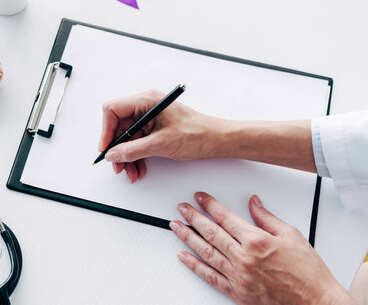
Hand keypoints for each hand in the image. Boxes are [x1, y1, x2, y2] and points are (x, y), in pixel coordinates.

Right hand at [98, 90, 223, 182]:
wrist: (217, 140)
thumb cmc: (197, 134)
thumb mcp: (161, 144)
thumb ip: (133, 150)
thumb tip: (113, 154)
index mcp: (147, 101)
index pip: (113, 110)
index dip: (106, 130)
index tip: (106, 149)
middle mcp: (146, 106)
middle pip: (118, 126)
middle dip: (117, 148)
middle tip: (118, 166)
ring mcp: (150, 117)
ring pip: (127, 137)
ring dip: (127, 156)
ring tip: (131, 172)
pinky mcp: (154, 128)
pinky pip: (137, 142)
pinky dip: (136, 156)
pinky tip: (139, 168)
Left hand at [170, 192, 353, 304]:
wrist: (316, 303)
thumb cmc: (307, 273)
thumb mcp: (292, 236)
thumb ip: (267, 218)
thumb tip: (254, 203)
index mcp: (256, 241)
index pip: (225, 217)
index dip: (210, 205)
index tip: (200, 198)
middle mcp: (244, 258)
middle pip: (211, 232)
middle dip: (193, 217)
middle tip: (182, 208)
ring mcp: (238, 276)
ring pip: (206, 252)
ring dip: (188, 237)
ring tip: (176, 226)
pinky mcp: (237, 292)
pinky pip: (210, 276)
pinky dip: (194, 265)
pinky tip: (183, 256)